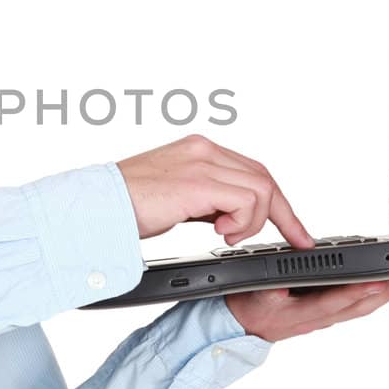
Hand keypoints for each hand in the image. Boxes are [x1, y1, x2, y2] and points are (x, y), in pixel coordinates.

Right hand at [115, 134, 312, 246]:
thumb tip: (229, 219)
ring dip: (253, 222)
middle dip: (284, 214)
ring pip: (260, 189)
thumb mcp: (174, 198)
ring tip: (228, 236)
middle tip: (294, 239)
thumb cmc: (123, 206)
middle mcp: (203, 149)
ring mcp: (201, 162)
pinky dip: (242, 223)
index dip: (276, 201)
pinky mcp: (198, 182)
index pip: (251, 170)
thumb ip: (204, 200)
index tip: (293, 229)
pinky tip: (220, 233)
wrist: (95, 207)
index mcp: (197, 150)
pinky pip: (246, 201)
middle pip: (264, 177)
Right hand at [224, 263, 388, 341]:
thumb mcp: (255, 295)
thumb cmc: (249, 309)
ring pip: (366, 304)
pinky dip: (381, 294)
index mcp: (303, 312)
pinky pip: (360, 304)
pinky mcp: (330, 311)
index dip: (359, 292)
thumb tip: (284, 282)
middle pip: (363, 303)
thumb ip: (271, 288)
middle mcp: (322, 317)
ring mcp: (328, 316)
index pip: (335, 301)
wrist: (242, 328)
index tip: (381, 282)